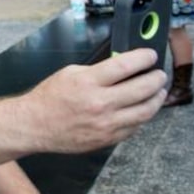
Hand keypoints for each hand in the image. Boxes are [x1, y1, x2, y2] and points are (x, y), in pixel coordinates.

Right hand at [27, 49, 165, 152]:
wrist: (34, 125)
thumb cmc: (50, 98)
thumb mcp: (70, 73)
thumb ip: (98, 71)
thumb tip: (123, 67)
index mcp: (88, 82)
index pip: (126, 65)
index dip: (144, 58)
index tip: (150, 55)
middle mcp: (100, 103)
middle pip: (143, 88)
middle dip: (157, 78)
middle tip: (159, 74)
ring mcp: (106, 124)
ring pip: (146, 111)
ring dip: (156, 99)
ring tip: (158, 92)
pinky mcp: (107, 138)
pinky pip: (135, 126)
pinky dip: (142, 116)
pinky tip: (141, 108)